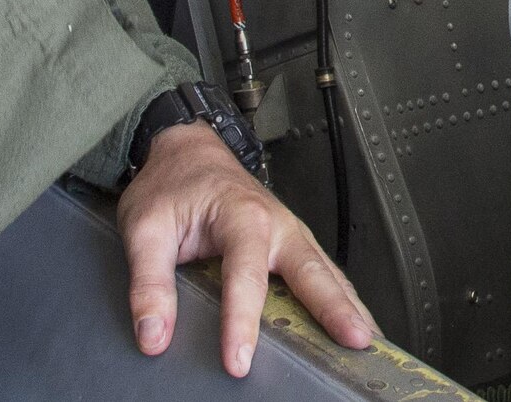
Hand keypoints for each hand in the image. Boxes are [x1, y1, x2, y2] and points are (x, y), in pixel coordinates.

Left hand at [116, 122, 376, 376]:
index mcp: (240, 215)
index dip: (241, 322)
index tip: (238, 360)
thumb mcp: (144, 228)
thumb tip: (153, 335)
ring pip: (325, 272)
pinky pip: (322, 271)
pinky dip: (341, 296)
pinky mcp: (291, 242)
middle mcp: (275, 223)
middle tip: (354, 340)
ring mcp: (288, 232)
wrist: (188, 150)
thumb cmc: (170, 185)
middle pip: (310, 270)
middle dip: (334, 307)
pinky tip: (353, 319)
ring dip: (347, 305)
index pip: (244, 277)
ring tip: (366, 340)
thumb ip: (149, 283)